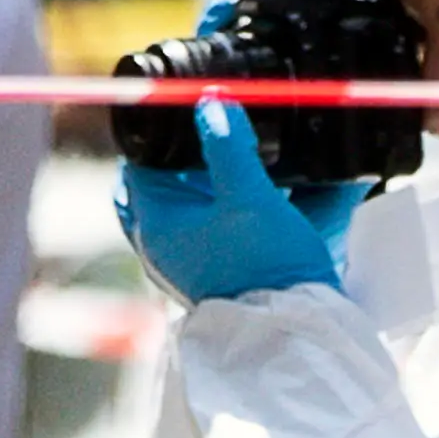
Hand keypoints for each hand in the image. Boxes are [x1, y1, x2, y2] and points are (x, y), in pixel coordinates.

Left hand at [116, 99, 354, 302]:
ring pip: (200, 202)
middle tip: (220, 119)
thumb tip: (213, 104)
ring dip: (222, 172)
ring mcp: (198, 258)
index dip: (160, 128)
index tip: (187, 103)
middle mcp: (169, 242)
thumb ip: (230, 148)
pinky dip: (249, 199)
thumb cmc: (264, 269)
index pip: (141, 162)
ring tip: (252, 143)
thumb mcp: (250, 199)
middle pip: (168, 180)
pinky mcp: (229, 268)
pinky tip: (285, 178)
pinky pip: (230, 223)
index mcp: (157, 223)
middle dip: (192, 148)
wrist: (297, 334)